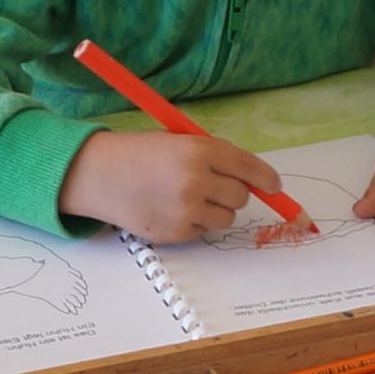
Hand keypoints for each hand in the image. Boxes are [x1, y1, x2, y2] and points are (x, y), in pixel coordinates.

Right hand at [58, 128, 287, 244]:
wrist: (101, 175)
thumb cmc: (141, 153)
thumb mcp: (179, 141)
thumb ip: (214, 156)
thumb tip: (253, 179)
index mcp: (199, 150)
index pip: (248, 168)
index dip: (266, 178)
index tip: (274, 185)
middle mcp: (196, 180)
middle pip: (241, 196)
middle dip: (232, 192)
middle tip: (212, 186)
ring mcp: (186, 209)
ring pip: (226, 218)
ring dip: (215, 210)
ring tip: (188, 198)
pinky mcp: (176, 232)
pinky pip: (204, 231)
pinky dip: (195, 223)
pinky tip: (171, 209)